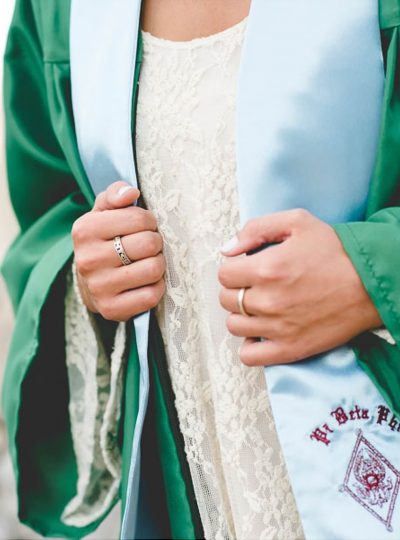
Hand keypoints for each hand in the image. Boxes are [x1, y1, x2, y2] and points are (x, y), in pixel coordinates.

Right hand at [72, 181, 165, 320]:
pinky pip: (151, 296)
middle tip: (149, 246)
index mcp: (85, 230)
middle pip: (149, 244)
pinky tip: (147, 282)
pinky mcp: (111, 309)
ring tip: (149, 262)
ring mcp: (99, 287)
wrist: (90, 282)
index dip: (150, 222)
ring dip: (159, 265)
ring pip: (153, 269)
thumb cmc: (104, 240)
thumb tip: (131, 192)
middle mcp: (88, 259)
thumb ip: (115, 195)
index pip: (140, 218)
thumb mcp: (104, 212)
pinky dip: (157, 287)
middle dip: (156, 243)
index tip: (144, 227)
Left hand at [218, 209, 381, 365]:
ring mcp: (278, 328)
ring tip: (259, 306)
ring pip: (235, 326)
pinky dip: (249, 345)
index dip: (233, 268)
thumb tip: (226, 249)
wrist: (372, 283)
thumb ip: (256, 229)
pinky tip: (260, 331)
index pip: (224, 274)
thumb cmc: (337, 251)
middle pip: (226, 300)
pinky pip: (249, 356)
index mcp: (267, 268)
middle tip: (253, 285)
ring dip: (241, 315)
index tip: (245, 268)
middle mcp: (268, 300)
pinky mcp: (290, 349)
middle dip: (235, 289)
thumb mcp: (298, 222)